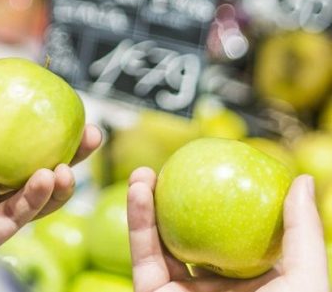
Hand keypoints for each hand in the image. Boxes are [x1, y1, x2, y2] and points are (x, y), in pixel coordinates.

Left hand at [0, 65, 100, 251]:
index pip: (5, 135)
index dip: (34, 121)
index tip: (60, 101)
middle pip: (29, 164)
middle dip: (64, 151)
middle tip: (90, 133)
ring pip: (32, 195)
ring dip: (60, 179)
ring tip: (73, 161)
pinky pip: (17, 216)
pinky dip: (37, 198)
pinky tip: (49, 177)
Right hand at [127, 167, 328, 291]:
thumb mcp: (306, 279)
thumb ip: (303, 232)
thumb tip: (301, 179)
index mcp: (251, 281)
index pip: (233, 230)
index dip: (222, 198)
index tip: (215, 165)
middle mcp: (213, 284)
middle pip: (190, 230)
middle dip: (178, 197)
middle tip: (173, 166)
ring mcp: (179, 290)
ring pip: (159, 238)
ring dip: (147, 202)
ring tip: (145, 172)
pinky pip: (143, 251)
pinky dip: (137, 219)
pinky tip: (139, 191)